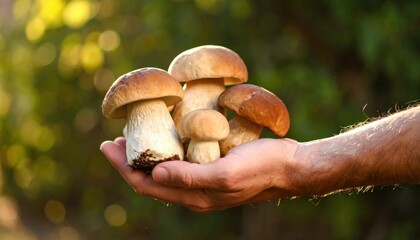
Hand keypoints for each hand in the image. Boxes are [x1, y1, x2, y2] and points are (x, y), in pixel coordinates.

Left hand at [100, 137, 300, 211]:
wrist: (289, 167)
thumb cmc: (261, 168)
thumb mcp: (225, 173)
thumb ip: (189, 177)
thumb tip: (153, 174)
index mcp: (194, 197)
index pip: (146, 184)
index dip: (123, 167)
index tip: (107, 146)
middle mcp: (194, 192)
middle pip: (150, 178)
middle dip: (129, 160)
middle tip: (114, 140)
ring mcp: (203, 181)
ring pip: (164, 169)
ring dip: (146, 154)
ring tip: (133, 136)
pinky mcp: (212, 168)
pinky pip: (181, 161)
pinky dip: (167, 148)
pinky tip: (165, 134)